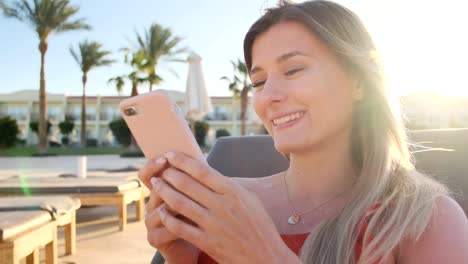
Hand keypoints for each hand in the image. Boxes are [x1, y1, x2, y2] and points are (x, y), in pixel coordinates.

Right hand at [138, 157, 199, 263]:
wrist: (193, 242)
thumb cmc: (197, 213)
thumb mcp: (195, 195)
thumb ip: (194, 180)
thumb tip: (201, 159)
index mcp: (159, 190)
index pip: (147, 173)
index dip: (153, 164)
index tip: (165, 157)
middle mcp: (151, 204)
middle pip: (154, 188)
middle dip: (168, 181)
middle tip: (179, 175)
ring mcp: (151, 222)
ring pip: (161, 208)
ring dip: (177, 204)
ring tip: (193, 201)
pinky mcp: (154, 238)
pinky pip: (166, 228)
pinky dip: (180, 224)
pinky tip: (194, 221)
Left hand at [153, 151, 299, 262]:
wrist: (266, 257)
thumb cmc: (260, 227)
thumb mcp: (250, 200)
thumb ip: (230, 187)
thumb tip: (209, 175)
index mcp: (233, 192)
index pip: (202, 171)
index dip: (183, 161)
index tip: (171, 155)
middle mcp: (222, 205)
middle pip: (188, 184)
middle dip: (170, 174)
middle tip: (160, 169)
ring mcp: (213, 224)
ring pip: (180, 203)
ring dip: (164, 191)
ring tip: (156, 184)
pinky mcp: (207, 242)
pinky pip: (181, 227)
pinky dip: (168, 218)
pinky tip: (161, 211)